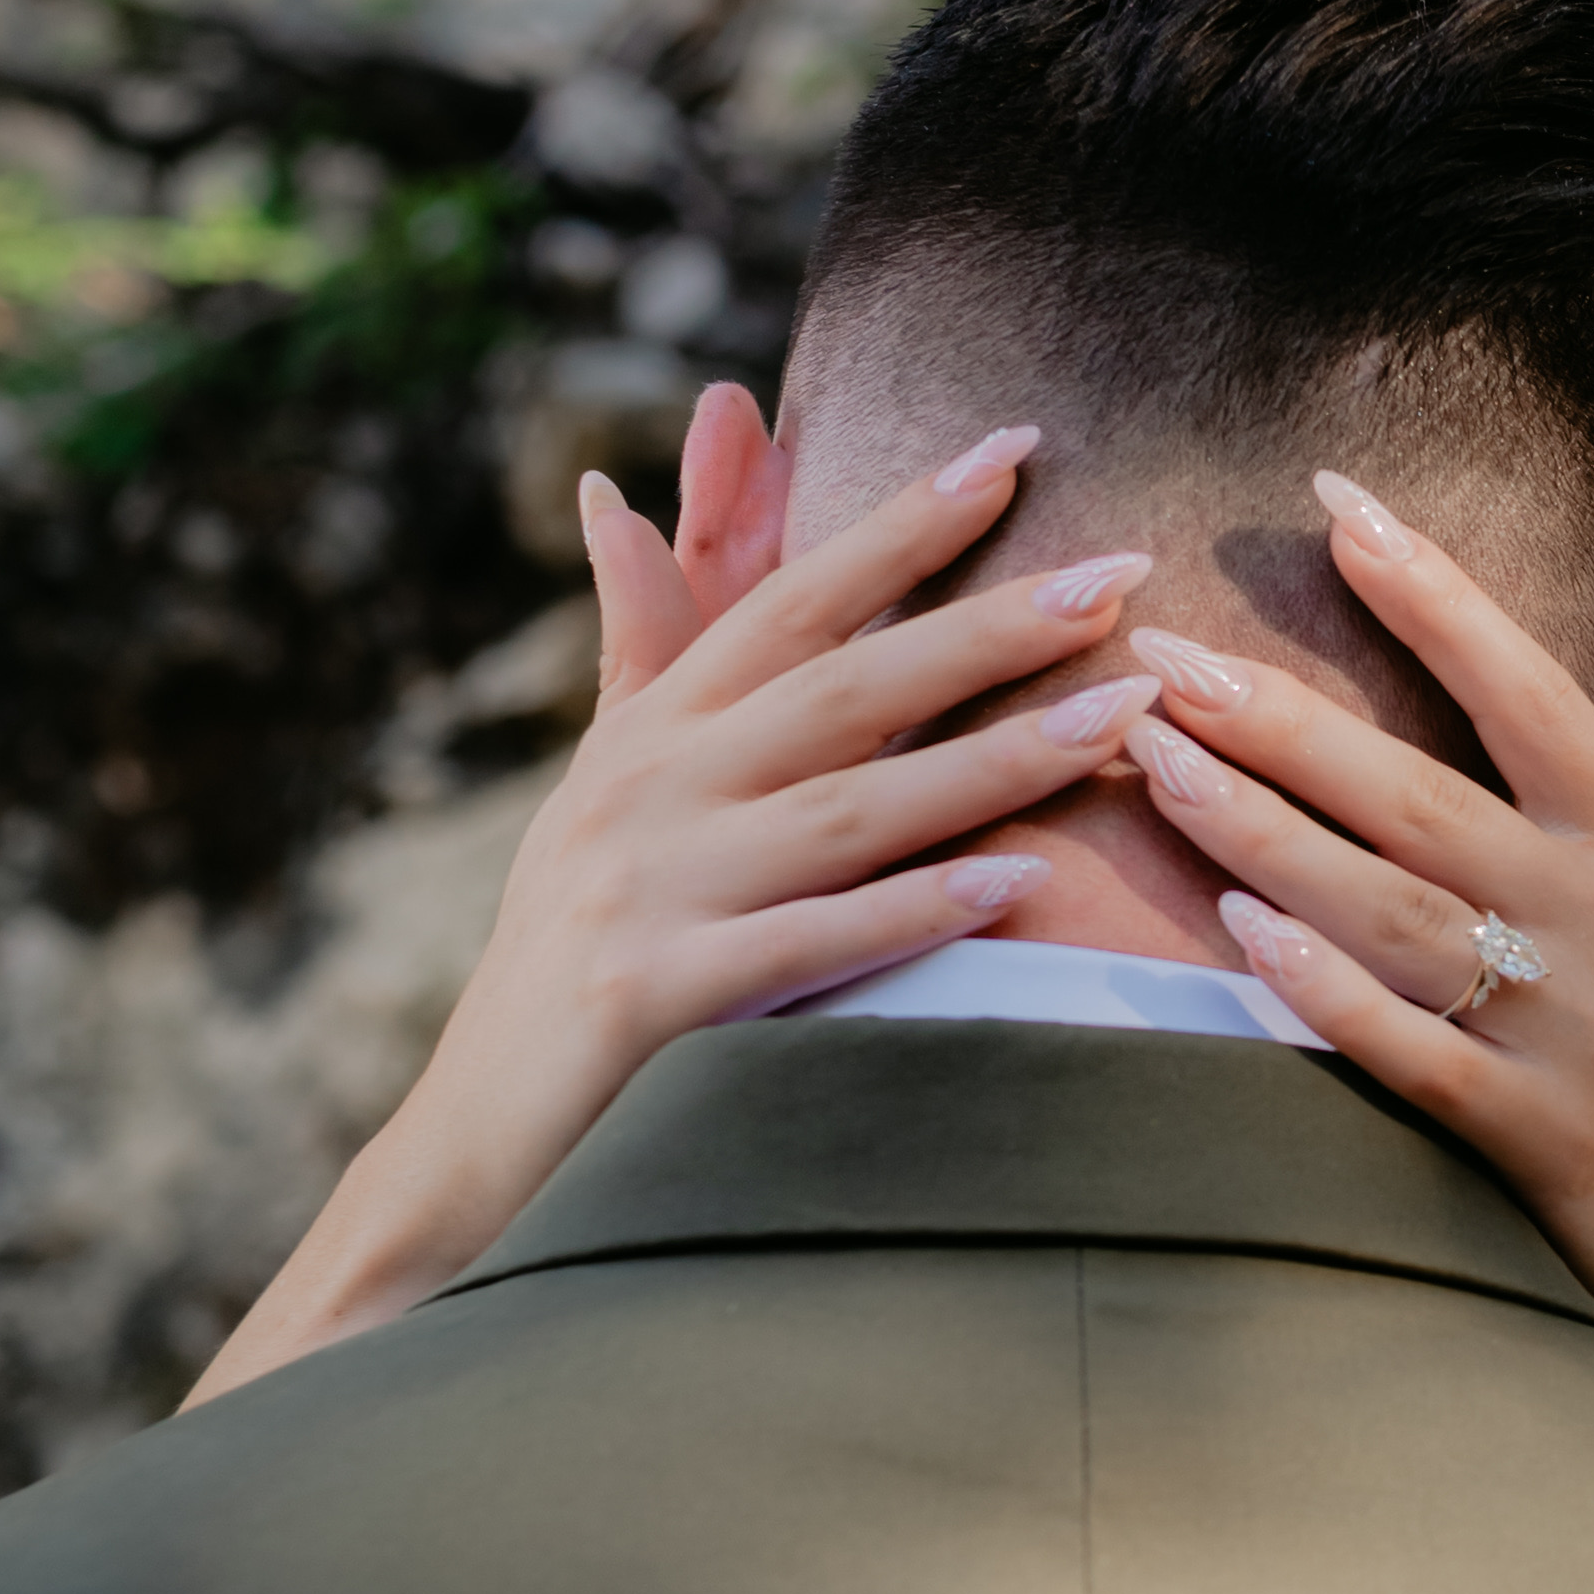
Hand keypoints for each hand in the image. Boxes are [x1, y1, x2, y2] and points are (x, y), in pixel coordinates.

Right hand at [185, 419, 1153, 1401]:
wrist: (472, 1143)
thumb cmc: (564, 956)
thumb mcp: (598, 783)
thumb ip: (639, 640)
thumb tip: (612, 486)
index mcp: (649, 731)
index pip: (789, 598)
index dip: (900, 523)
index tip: (1015, 449)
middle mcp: (646, 790)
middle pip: (841, 686)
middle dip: (986, 624)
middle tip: (1121, 574)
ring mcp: (647, 892)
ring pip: (848, 807)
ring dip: (992, 760)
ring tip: (1120, 715)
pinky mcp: (653, 998)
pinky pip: (805, 945)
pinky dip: (909, 913)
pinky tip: (1015, 887)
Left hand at [1121, 467, 1593, 1501]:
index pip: (1531, 691)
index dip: (1434, 595)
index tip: (1336, 504)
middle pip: (1422, 796)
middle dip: (1282, 718)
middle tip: (1160, 649)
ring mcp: (1571, 1035)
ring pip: (1391, 910)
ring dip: (1261, 833)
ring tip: (1151, 761)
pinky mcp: (1535, 1138)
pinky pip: (1411, 1052)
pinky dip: (1328, 993)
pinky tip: (1236, 932)